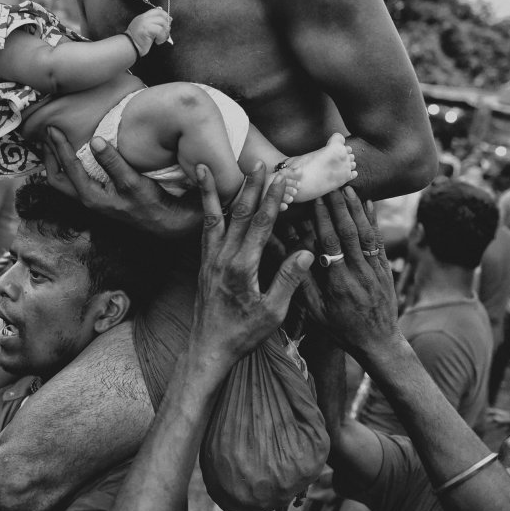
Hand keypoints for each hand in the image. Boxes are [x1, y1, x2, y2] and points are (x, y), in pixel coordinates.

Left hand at [42, 126, 200, 236]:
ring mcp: (93, 199)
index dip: (59, 147)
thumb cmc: (149, 203)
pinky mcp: (100, 197)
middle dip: (49, 157)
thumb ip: (113, 162)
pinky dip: (69, 166)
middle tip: (46, 136)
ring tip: (55, 144)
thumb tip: (95, 140)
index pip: (67, 168)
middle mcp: (87, 200)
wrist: (164, 222)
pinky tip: (77, 155)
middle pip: (56, 179)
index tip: (53, 129)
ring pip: (64, 182)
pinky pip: (75, 181)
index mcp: (90, 196)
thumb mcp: (132, 181)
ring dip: (57, 162)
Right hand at [125, 7, 171, 55]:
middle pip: (161, 16)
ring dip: (165, 32)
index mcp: (143, 17)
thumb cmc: (138, 41)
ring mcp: (144, 23)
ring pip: (162, 23)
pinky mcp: (146, 29)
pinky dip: (162, 37)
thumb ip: (153, 23)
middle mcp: (144, 18)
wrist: (129, 47)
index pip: (157, 10)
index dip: (165, 15)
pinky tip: (158, 42)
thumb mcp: (145, 29)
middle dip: (167, 25)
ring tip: (161, 39)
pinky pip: (160, 31)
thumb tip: (168, 20)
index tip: (169, 22)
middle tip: (166, 33)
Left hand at [193, 163, 312, 363]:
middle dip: (249, 186)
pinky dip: (206, 210)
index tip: (281, 179)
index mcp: (242, 268)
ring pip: (214, 217)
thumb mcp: (273, 313)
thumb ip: (288, 281)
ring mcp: (209, 259)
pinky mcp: (203, 263)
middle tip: (257, 162)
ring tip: (205, 165)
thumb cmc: (244, 334)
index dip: (271, 200)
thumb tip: (305, 253)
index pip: (260, 225)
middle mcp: (222, 258)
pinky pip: (205, 229)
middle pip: (238, 214)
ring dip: (214, 190)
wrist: (208, 348)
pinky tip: (206, 199)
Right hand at [301, 188, 401, 359]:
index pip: (330, 244)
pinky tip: (368, 203)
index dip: (323, 219)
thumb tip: (293, 255)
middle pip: (349, 232)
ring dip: (356, 208)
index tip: (315, 199)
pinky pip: (379, 241)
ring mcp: (375, 270)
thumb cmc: (342, 329)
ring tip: (347, 186)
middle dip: (339, 206)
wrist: (379, 343)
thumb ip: (305, 283)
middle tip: (330, 183)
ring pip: (366, 233)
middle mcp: (359, 273)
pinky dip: (373, 220)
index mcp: (340, 283)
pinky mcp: (385, 269)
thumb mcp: (316, 312)